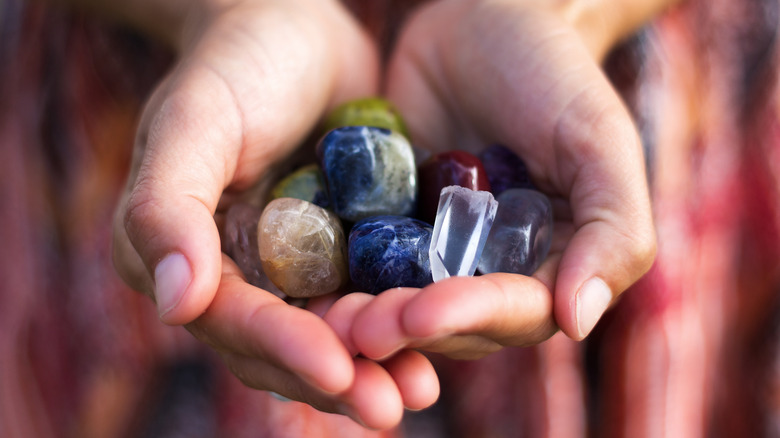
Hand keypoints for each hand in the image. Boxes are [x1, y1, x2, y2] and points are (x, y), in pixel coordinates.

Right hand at [111, 0, 436, 427]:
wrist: (297, 28)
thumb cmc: (235, 62)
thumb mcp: (194, 120)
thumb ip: (167, 207)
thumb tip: (174, 306)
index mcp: (187, 255)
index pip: (232, 318)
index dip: (282, 347)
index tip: (336, 370)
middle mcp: (238, 275)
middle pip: (284, 345)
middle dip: (336, 377)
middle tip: (390, 407)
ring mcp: (296, 267)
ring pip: (332, 333)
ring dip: (375, 367)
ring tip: (419, 391)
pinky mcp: (346, 251)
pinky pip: (371, 297)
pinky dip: (401, 325)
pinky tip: (439, 346)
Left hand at [344, 0, 656, 359]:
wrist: (483, 18)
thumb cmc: (553, 73)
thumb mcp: (596, 140)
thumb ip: (611, 228)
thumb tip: (578, 322)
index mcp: (547, 265)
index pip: (513, 311)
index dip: (471, 316)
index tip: (424, 313)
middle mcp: (486, 270)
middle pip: (449, 321)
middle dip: (405, 326)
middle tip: (358, 327)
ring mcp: (430, 250)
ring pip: (397, 300)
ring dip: (364, 317)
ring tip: (328, 318)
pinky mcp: (383, 225)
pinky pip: (358, 258)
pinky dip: (334, 276)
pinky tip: (305, 288)